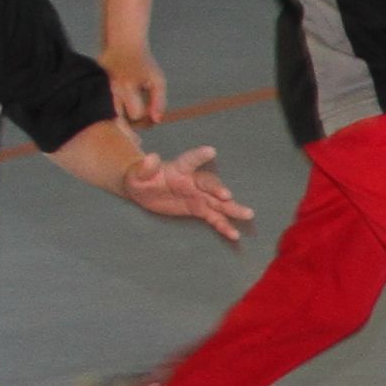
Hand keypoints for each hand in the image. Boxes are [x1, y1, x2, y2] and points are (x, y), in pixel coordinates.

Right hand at [105, 39, 165, 124]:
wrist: (123, 43)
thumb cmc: (143, 63)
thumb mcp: (157, 80)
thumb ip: (159, 102)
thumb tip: (156, 121)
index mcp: (127, 86)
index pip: (135, 114)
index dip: (142, 113)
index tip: (143, 105)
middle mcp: (110, 87)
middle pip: (118, 119)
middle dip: (127, 119)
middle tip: (133, 109)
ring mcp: (99, 86)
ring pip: (106, 114)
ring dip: (116, 114)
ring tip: (124, 104)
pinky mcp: (91, 85)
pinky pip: (98, 105)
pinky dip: (106, 106)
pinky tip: (114, 97)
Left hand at [120, 143, 250, 239]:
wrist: (143, 191)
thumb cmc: (140, 179)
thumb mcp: (137, 174)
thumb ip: (145, 168)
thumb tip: (152, 157)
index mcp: (179, 169)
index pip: (190, 161)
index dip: (199, 156)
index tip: (211, 151)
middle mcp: (193, 181)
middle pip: (209, 184)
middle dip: (218, 189)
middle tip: (227, 196)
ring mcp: (198, 196)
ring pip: (218, 202)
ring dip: (232, 208)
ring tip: (248, 214)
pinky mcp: (199, 209)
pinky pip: (214, 218)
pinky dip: (224, 226)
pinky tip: (234, 235)